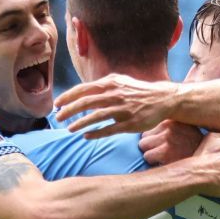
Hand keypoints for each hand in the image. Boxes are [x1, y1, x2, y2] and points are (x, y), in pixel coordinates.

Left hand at [54, 74, 177, 136]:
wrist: (162, 99)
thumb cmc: (137, 92)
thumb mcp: (119, 82)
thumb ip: (101, 86)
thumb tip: (81, 92)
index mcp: (110, 83)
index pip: (84, 89)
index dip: (68, 97)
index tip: (57, 104)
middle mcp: (115, 95)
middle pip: (86, 102)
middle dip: (69, 110)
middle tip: (58, 118)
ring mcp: (123, 110)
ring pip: (96, 116)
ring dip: (80, 123)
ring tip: (69, 129)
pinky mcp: (130, 124)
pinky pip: (109, 129)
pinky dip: (96, 133)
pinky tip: (86, 136)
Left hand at [139, 121, 203, 166]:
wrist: (206, 159)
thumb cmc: (193, 145)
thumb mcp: (183, 127)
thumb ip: (168, 124)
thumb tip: (144, 121)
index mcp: (172, 118)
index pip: (149, 124)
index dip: (154, 136)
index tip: (163, 141)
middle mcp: (169, 125)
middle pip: (144, 135)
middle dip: (150, 143)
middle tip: (163, 150)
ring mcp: (167, 138)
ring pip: (143, 146)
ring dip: (151, 152)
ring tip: (165, 155)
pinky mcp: (165, 152)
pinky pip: (147, 156)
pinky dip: (153, 161)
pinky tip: (165, 161)